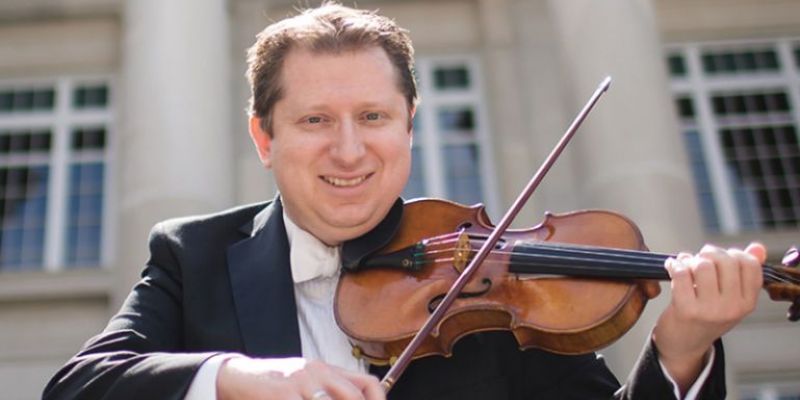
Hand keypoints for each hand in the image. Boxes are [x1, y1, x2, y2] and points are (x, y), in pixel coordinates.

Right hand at [217, 357, 384, 399]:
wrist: (238, 377)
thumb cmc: (275, 384)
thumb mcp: (306, 381)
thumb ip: (329, 390)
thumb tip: (353, 399)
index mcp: (327, 369)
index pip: (367, 383)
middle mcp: (318, 373)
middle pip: (354, 397)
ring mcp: (301, 383)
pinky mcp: (283, 394)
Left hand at [653, 242, 764, 393]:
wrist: (684, 344)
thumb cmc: (707, 315)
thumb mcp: (732, 298)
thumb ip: (745, 272)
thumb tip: (757, 247)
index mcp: (747, 303)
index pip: (749, 264)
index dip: (733, 253)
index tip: (721, 257)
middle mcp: (732, 308)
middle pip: (725, 260)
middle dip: (709, 253)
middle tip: (700, 259)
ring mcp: (710, 310)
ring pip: (703, 265)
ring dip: (690, 259)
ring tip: (686, 265)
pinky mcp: (686, 310)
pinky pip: (681, 273)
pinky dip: (675, 265)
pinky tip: (672, 267)